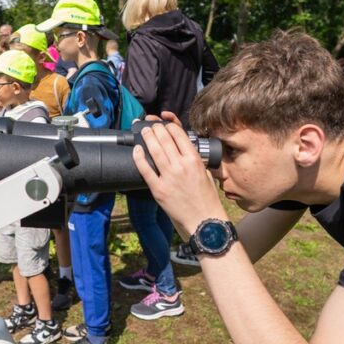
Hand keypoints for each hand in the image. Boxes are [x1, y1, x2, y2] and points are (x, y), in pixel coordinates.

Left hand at [132, 111, 226, 238]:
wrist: (203, 220)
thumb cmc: (206, 198)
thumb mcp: (205, 172)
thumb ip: (194, 159)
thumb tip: (183, 149)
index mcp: (194, 159)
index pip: (178, 134)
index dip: (169, 125)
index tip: (164, 123)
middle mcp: (181, 165)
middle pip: (164, 139)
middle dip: (155, 128)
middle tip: (150, 125)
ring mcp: (169, 177)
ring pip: (154, 150)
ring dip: (147, 137)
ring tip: (143, 131)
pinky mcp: (158, 189)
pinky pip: (145, 170)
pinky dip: (139, 157)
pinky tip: (136, 150)